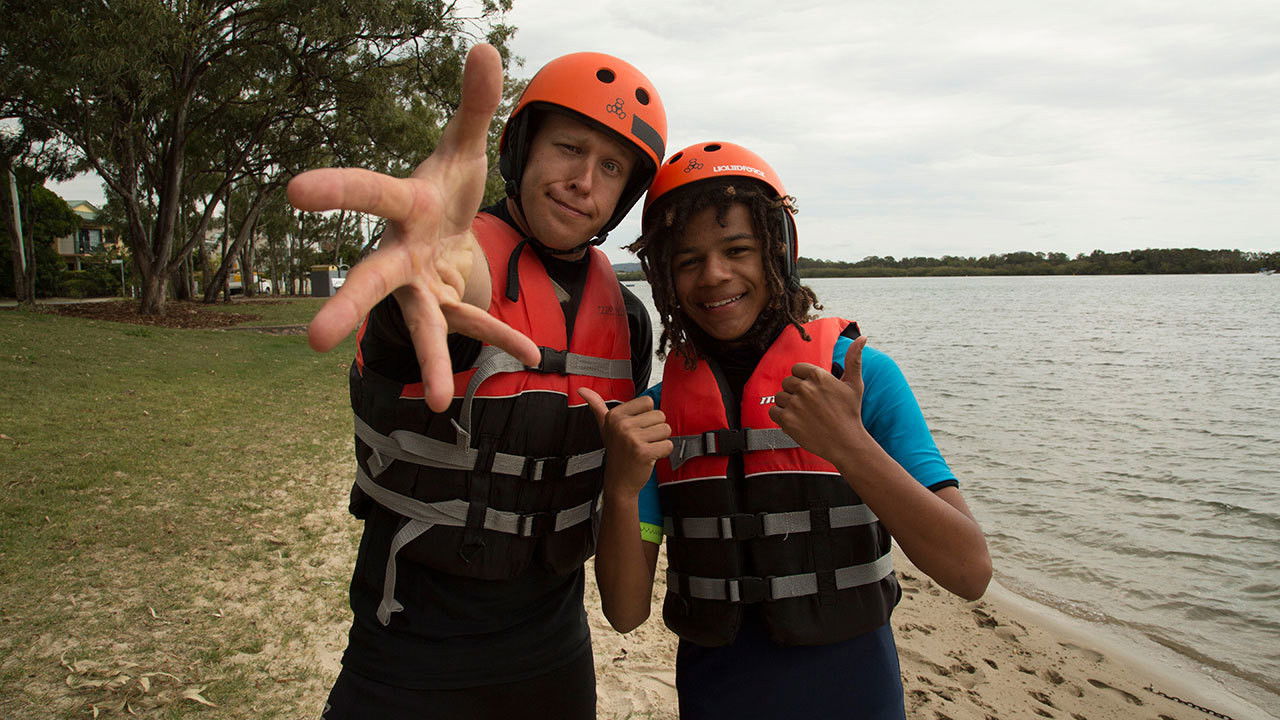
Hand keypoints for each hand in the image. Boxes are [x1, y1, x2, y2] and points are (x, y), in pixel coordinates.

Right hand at [287, 44, 539, 411]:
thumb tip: (484, 48)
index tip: (293, 192)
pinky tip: (534, 353)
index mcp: (407, 207)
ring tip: (435, 402)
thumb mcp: (464, 147)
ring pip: (425, 324)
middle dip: (348, 306)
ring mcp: (424, 287)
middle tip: (316, 339)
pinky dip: (503, 335)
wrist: (447, 229)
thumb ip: (473, 105)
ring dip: (432, 358)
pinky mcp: (449, 305)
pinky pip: (478, 322)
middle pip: (372, 280)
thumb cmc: (447, 186)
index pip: (369, 191)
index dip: (335, 189)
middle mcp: (403, 254)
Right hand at [579, 388, 672, 497]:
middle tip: (640, 441)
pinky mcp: (643, 452)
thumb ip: (597, 406)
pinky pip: (668, 445)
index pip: (648, 402)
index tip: (635, 428)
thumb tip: (582, 390)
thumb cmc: (617, 453)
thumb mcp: (605, 427)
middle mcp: (622, 425)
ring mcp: (632, 439)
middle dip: (655, 430)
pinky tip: (649, 457)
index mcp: (615, 415)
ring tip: (645, 448)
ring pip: (666, 429)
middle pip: (660, 415)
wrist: (619, 482)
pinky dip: (663, 453)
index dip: (647, 416)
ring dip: (659, 441)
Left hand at [768, 336, 869, 461]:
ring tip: (804, 415)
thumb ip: (854, 359)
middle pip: (787, 383)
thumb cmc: (850, 413)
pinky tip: (796, 422)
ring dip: (788, 405)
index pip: (796, 369)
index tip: (812, 391)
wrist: (846, 442)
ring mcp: (794, 404)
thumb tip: (862, 337)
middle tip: (810, 405)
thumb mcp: (855, 384)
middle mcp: (804, 387)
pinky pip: (773, 412)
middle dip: (795, 393)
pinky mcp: (787, 419)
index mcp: (818, 376)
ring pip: (779, 397)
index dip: (803, 380)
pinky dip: (781, 417)